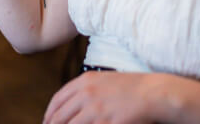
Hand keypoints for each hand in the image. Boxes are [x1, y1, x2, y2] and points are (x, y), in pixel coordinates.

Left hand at [44, 71, 162, 123]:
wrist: (153, 93)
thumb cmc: (131, 87)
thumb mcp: (103, 80)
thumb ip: (85, 89)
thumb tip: (71, 102)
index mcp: (84, 81)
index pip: (58, 99)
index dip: (49, 112)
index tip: (46, 121)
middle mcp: (86, 94)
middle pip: (61, 114)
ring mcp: (96, 108)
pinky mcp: (107, 121)